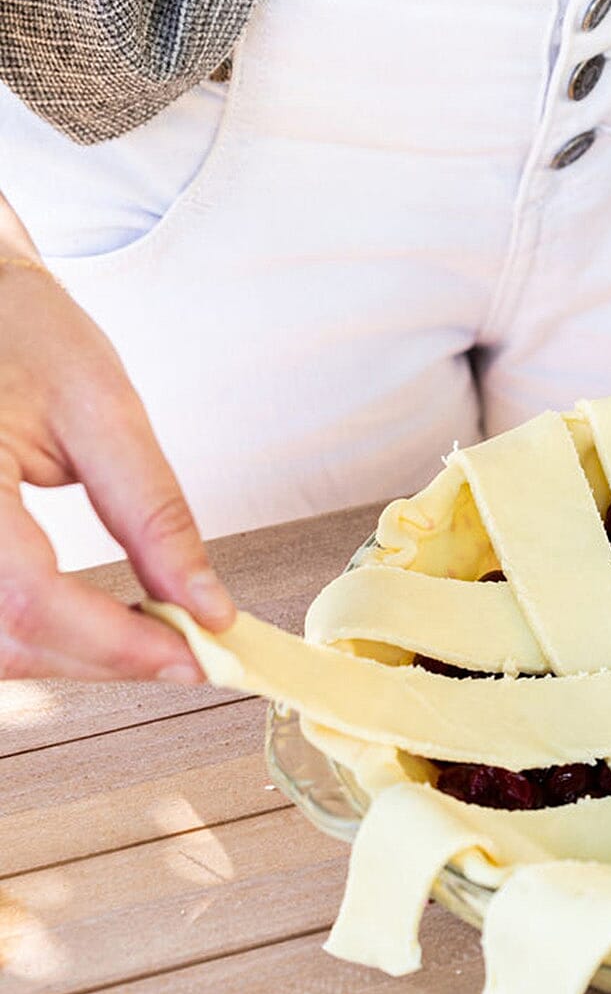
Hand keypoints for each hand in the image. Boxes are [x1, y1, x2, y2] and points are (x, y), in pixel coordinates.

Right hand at [0, 258, 232, 679]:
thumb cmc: (20, 333)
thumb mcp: (103, 409)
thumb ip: (154, 514)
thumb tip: (206, 606)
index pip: (30, 595)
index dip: (115, 643)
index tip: (193, 655)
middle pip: (5, 639)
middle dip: (103, 660)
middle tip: (185, 652)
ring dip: (69, 660)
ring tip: (144, 636)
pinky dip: (34, 637)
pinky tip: (88, 625)